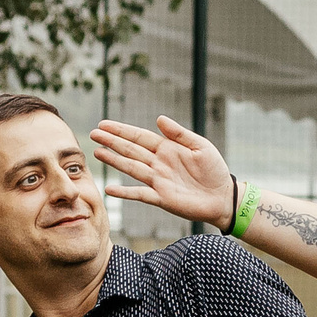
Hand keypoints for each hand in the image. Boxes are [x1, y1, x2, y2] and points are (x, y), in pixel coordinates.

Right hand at [87, 115, 235, 228]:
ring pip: (132, 169)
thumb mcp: (200, 146)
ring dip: (115, 161)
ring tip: (97, 153)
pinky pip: (140, 194)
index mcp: (167, 149)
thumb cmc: (214, 170)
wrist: (223, 197)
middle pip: (130, 150)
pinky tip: (110, 189)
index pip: (139, 137)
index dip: (122, 130)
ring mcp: (158, 181)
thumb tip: (159, 119)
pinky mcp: (162, 198)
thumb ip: (179, 134)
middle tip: (93, 134)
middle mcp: (158, 164)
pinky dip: (125, 192)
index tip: (104, 124)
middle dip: (112, 142)